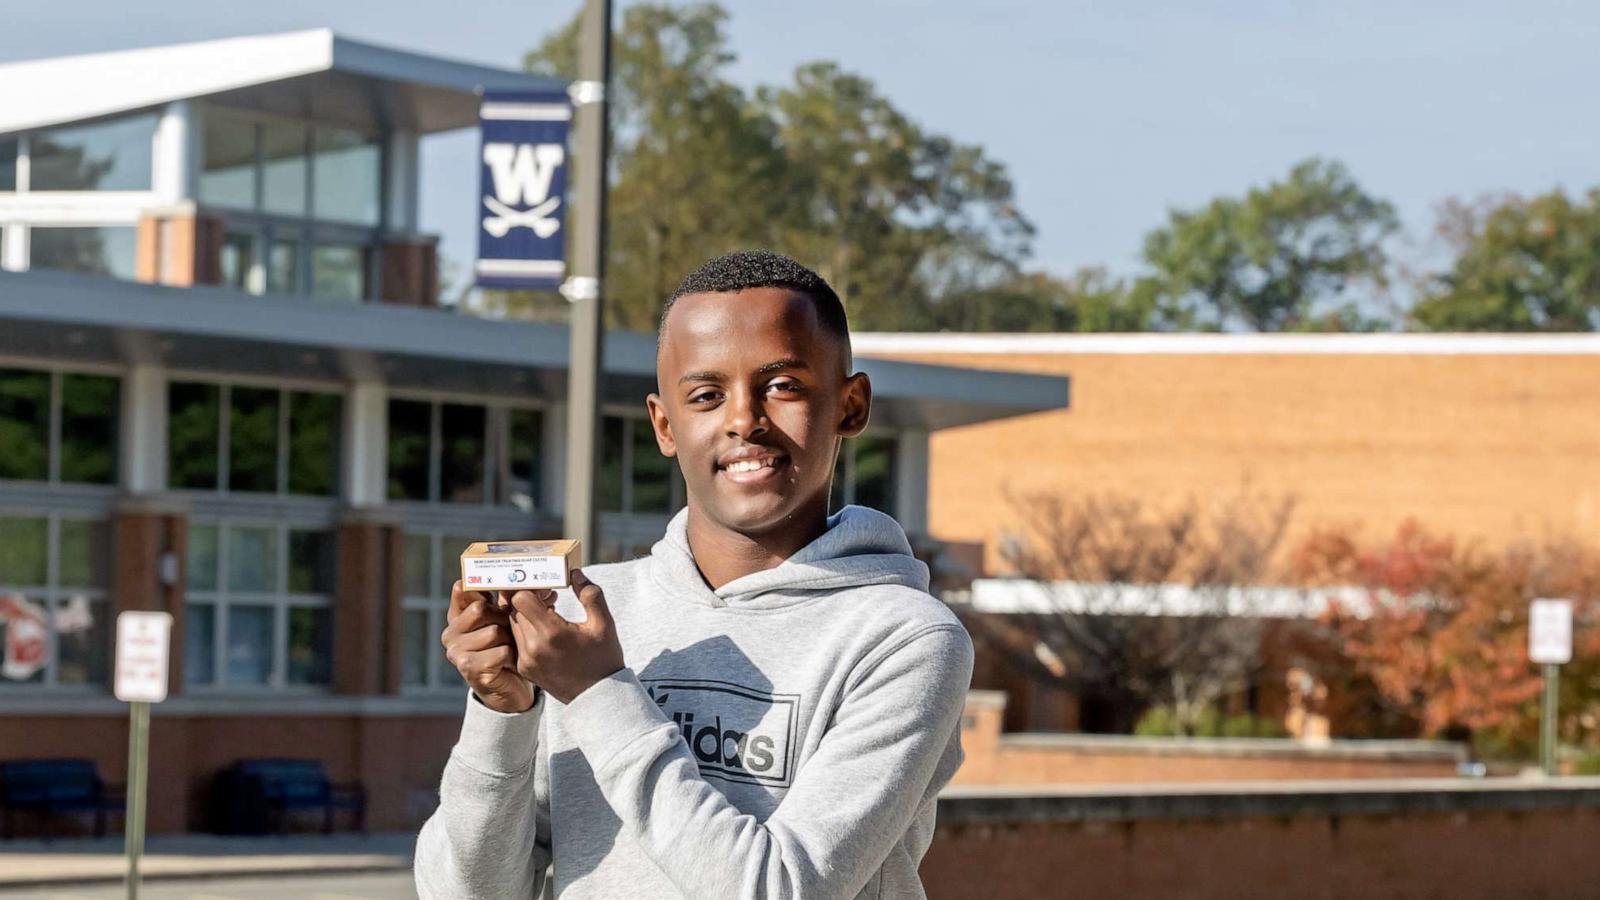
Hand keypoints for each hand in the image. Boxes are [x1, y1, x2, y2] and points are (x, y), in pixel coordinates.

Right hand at [441, 580, 536, 713]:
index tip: (497, 591)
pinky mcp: (468, 668)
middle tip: (509, 632)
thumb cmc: (506, 649)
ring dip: (509, 641)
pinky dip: (511, 657)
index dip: (482, 588)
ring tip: (509, 650)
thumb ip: (501, 600)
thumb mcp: (503, 621)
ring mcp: (456, 652)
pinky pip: (501, 651)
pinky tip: (508, 664)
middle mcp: (450, 633)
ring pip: (493, 631)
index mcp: (455, 617)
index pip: (462, 590)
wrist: (509, 689)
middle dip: (502, 619)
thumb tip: (516, 581)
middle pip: (480, 609)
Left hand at [504, 569, 623, 704]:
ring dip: (526, 615)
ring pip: (513, 624)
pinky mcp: (524, 668)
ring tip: (549, 614)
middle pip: (514, 609)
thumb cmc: (603, 659)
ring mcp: (526, 660)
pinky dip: (526, 631)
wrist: (598, 697)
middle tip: (549, 598)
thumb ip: (590, 594)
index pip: (521, 598)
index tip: (549, 589)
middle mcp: (533, 647)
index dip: (532, 588)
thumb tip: (574, 573)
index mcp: (551, 633)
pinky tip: (546, 632)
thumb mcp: (604, 624)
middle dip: (529, 599)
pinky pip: (516, 640)